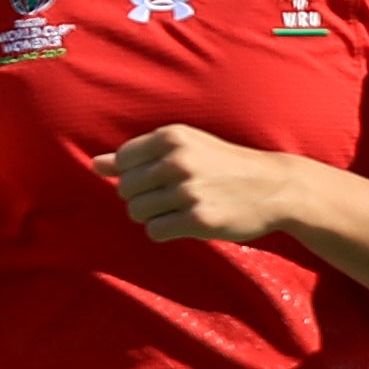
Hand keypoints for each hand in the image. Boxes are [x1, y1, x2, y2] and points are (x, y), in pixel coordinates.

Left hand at [92, 124, 298, 243]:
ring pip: (138, 212)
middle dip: (143, 198)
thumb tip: (94, 165)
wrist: (274, 187)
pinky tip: (186, 221)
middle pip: (126, 190)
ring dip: (153, 216)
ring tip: (179, 209)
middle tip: (172, 197)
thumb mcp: (184, 147)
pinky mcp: (198, 219)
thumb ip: (137, 156)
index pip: (123, 161)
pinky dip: (165, 231)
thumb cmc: (224, 165)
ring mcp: (188, 190)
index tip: (160, 177)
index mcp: (172, 137)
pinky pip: (155, 231)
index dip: (135, 174)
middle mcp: (178, 160)